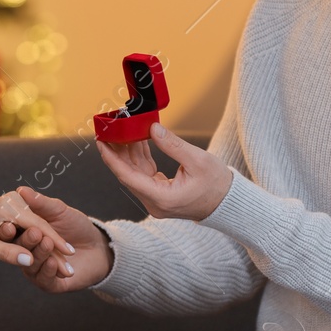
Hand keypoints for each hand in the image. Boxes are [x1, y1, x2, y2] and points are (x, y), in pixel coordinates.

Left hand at [0, 190, 79, 269]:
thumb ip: (7, 253)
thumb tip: (28, 262)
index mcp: (9, 204)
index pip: (38, 225)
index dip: (54, 243)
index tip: (68, 259)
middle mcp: (16, 201)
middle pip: (43, 228)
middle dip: (58, 249)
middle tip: (71, 269)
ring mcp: (18, 205)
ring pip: (41, 230)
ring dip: (53, 249)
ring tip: (68, 266)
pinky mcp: (17, 213)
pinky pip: (35, 230)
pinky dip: (44, 244)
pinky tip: (56, 257)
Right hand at [6, 186, 113, 292]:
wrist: (99, 247)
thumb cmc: (77, 226)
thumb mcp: (60, 211)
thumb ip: (41, 203)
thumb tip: (22, 190)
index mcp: (24, 235)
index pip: (11, 234)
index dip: (9, 230)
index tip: (10, 225)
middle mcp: (26, 254)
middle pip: (19, 250)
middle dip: (26, 242)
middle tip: (35, 233)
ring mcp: (37, 270)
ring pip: (30, 265)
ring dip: (39, 254)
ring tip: (49, 244)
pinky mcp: (49, 284)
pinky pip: (43, 280)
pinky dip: (47, 271)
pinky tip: (52, 263)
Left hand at [97, 122, 231, 220]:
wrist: (229, 202)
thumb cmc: (218, 184)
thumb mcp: (198, 161)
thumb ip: (172, 145)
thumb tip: (152, 128)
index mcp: (161, 198)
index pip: (128, 177)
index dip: (111, 158)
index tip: (101, 142)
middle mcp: (155, 203)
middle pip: (128, 174)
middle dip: (118, 152)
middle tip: (109, 131)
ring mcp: (157, 200)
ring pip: (136, 174)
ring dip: (129, 153)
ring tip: (123, 131)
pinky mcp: (161, 195)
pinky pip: (145, 174)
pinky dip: (141, 158)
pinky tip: (138, 141)